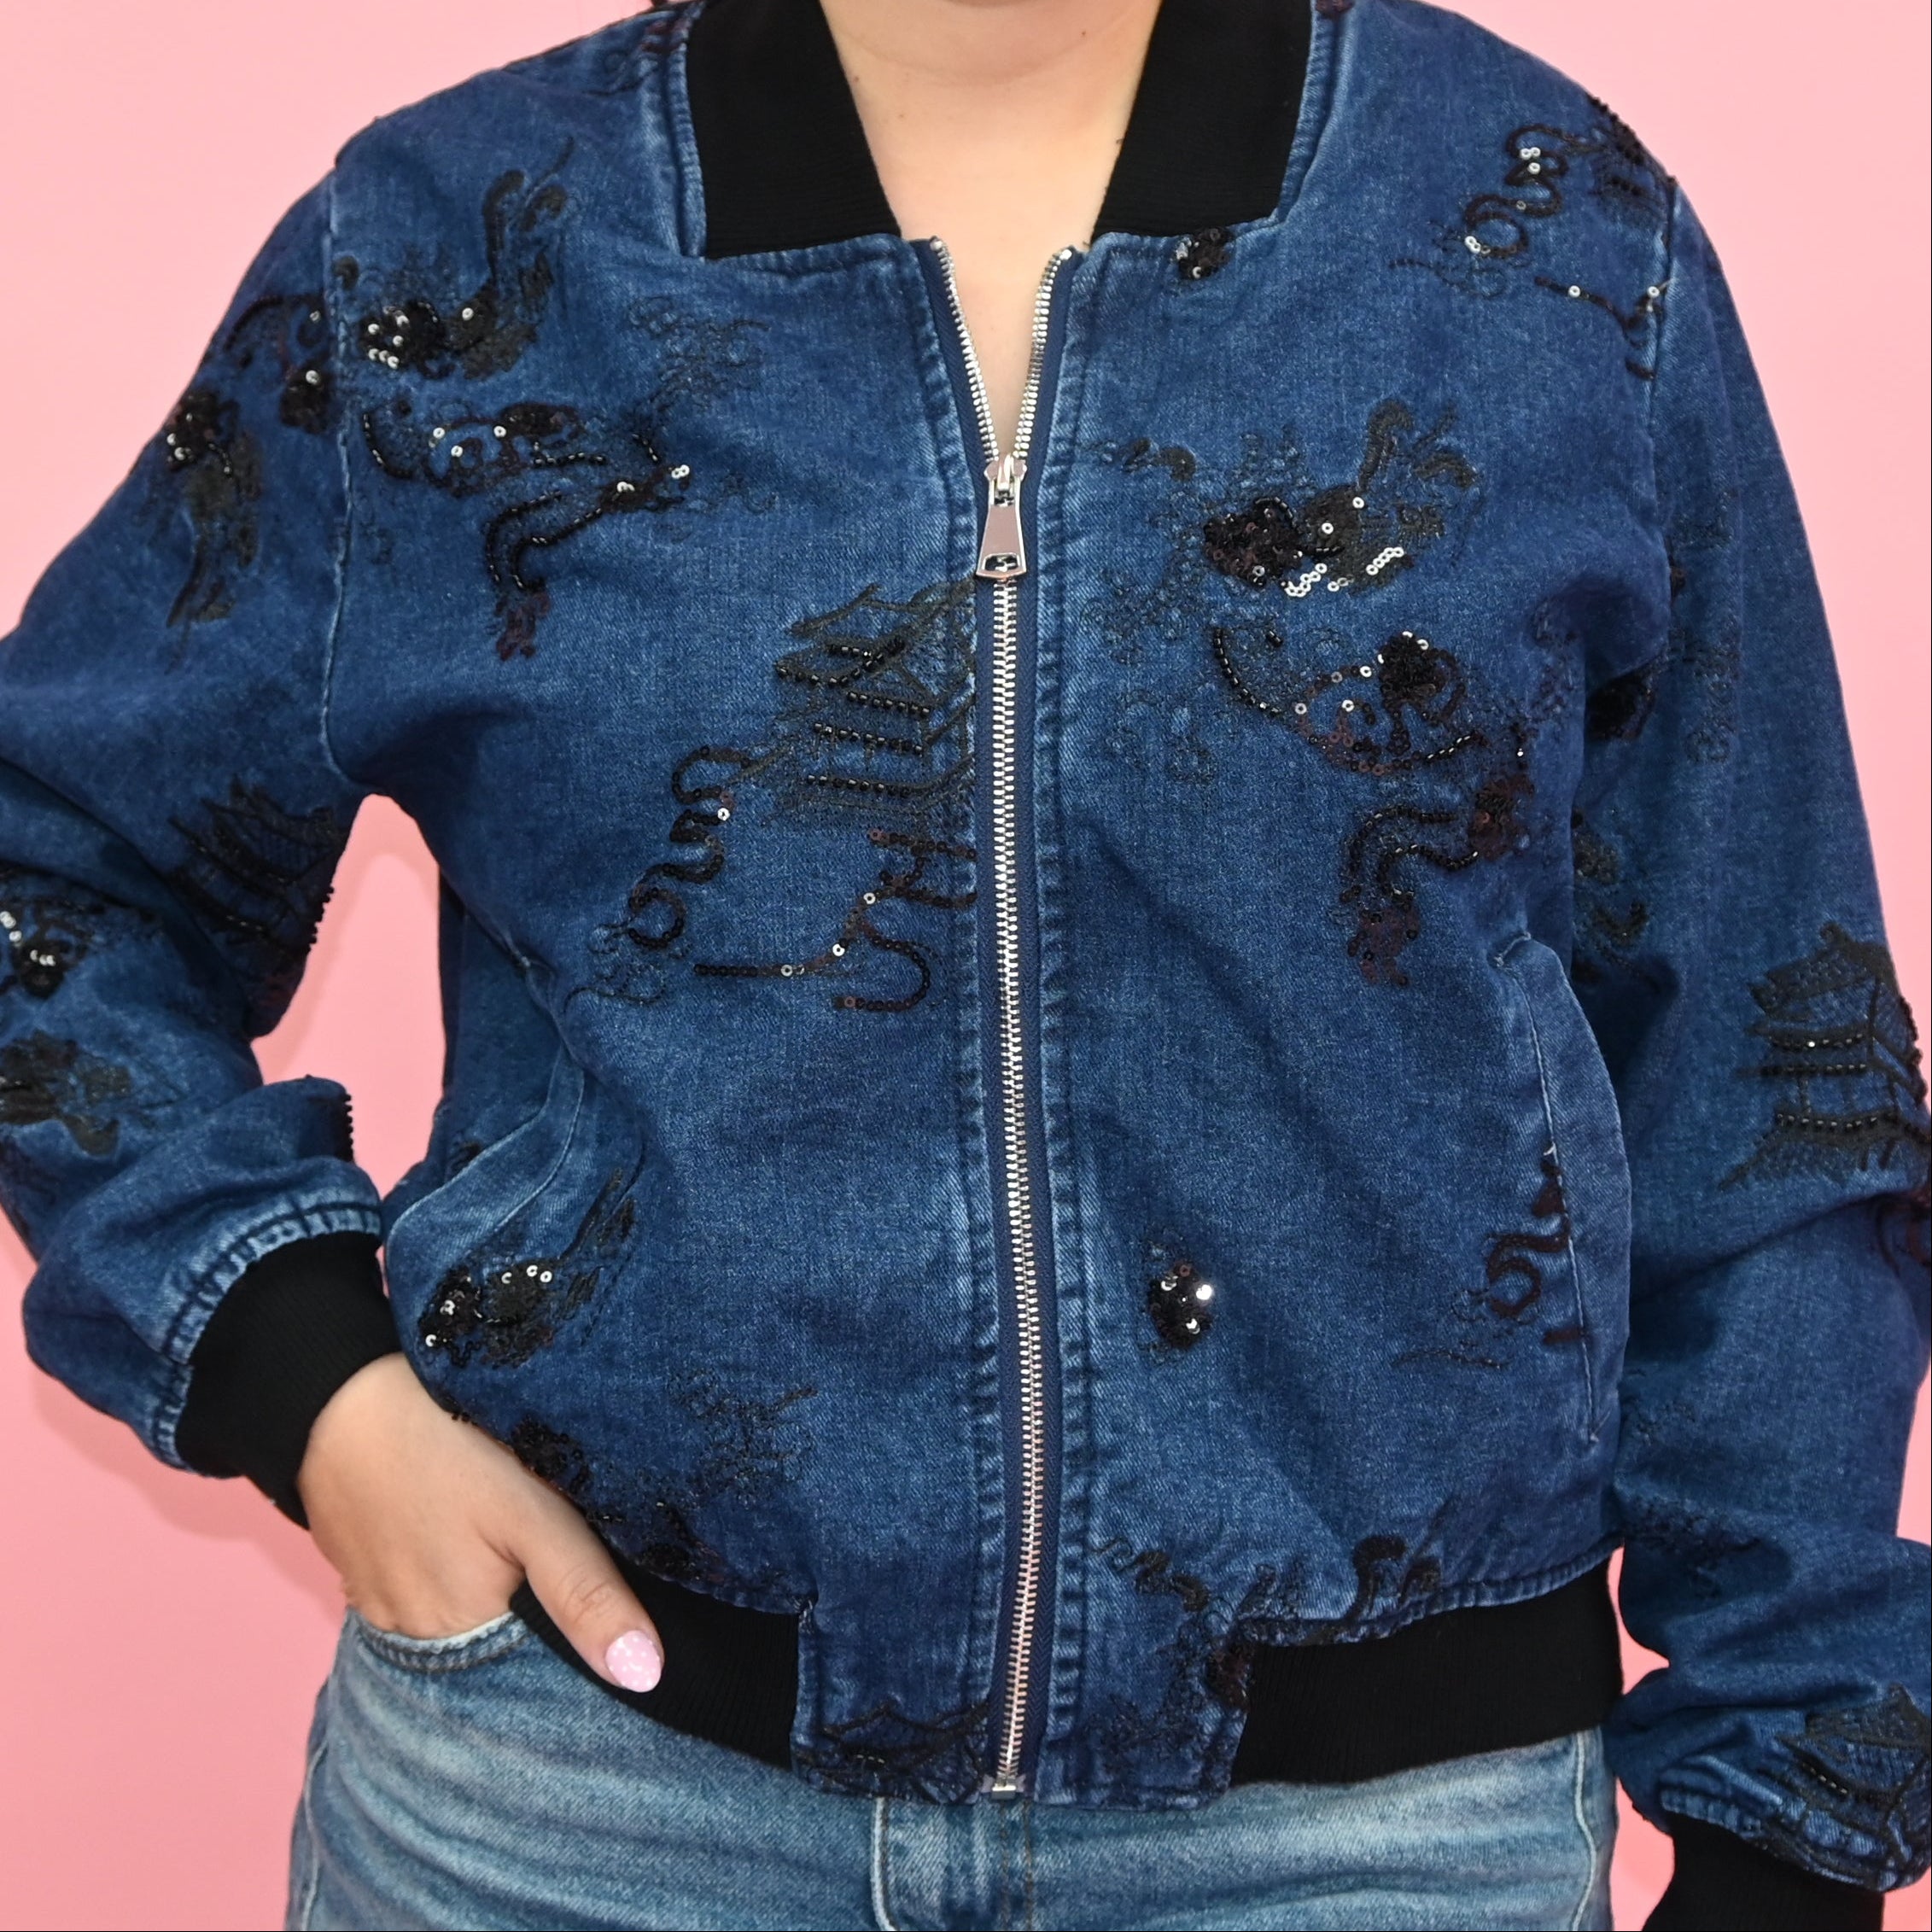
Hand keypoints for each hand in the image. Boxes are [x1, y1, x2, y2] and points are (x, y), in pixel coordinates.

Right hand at [297, 1354, 663, 1692]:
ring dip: (497, 1592)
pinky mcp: (365, 1571)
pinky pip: (426, 1589)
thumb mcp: (531, 1512)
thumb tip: (645, 1676)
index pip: (538, 1670)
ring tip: (522, 1540)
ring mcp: (382, 1607)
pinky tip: (474, 1532)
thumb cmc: (444, 1445)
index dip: (580, 1641)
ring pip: (463, 1615)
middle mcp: (413, 1640)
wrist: (335, 1393)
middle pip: (499, 1645)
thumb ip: (584, 1592)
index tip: (618, 1610)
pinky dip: (456, 1569)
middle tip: (570, 1550)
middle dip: (541, 1616)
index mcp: (460, 1638)